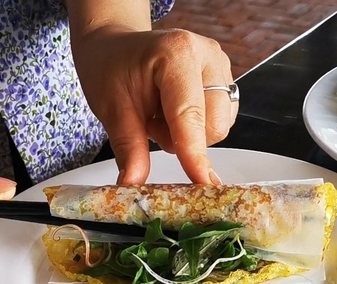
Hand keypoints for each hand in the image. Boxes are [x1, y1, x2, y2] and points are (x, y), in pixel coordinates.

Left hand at [72, 26, 236, 184]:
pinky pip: (220, 121)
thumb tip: (133, 183)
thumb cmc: (111, 68)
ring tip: (160, 115)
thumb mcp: (111, 109)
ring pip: (219, 126)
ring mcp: (220, 65)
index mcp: (177, 52)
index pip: (189, 114)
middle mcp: (207, 55)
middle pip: (213, 125)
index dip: (194, 152)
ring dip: (189, 134)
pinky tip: (173, 112)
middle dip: (183, 140)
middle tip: (149, 124)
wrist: (115, 46)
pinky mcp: (225, 78)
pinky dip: (196, 127)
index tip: (202, 183)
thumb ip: (128, 147)